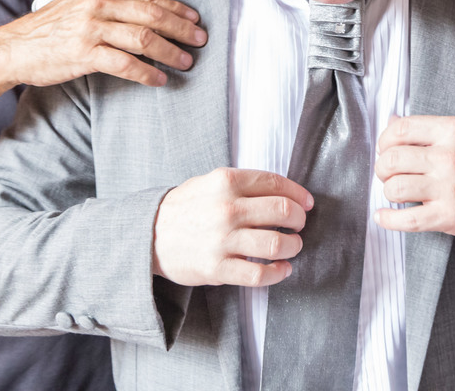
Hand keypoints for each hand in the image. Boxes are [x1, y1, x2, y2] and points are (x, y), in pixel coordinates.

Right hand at [2, 0, 207, 86]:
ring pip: (143, 38)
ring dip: (170, 51)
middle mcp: (97, 6)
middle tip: (201, 40)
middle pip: (151, 14)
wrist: (14, 49)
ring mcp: (90, 30)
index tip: (195, 18)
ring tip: (186, 61)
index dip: (175, 7)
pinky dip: (146, 73)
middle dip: (180, 28)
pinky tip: (159, 80)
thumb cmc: (49, 25)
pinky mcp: (83, 55)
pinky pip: (123, 64)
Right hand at [152, 168, 312, 286]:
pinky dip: (278, 272)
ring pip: (277, 244)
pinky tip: (282, 269)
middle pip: (283, 211)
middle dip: (299, 220)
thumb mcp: (209, 182)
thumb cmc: (184, 208)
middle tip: (299, 225)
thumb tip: (285, 194)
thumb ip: (243, 185)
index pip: (275, 184)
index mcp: (226, 181)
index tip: (306, 203)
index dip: (298, 194)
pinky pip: (260, 274)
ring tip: (292, 246)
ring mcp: (222, 240)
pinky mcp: (217, 268)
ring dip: (293, 246)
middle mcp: (226, 208)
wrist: (148, 235)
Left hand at [374, 114, 454, 238]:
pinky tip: (383, 217)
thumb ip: (429, 129)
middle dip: (383, 168)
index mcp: (452, 130)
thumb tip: (392, 120)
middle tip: (387, 173)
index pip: (401, 129)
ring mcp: (448, 187)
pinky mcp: (449, 216)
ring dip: (388, 191)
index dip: (385, 140)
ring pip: (395, 188)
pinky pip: (407, 220)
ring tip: (395, 192)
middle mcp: (449, 156)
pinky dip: (389, 220)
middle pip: (392, 160)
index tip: (385, 148)